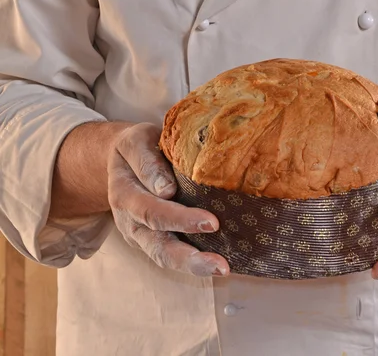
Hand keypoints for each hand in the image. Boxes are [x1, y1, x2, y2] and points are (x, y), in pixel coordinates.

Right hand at [107, 123, 228, 276]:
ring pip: (162, 256)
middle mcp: (129, 219)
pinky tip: (218, 265)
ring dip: (192, 267)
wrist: (123, 158)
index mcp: (124, 192)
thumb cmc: (140, 145)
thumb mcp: (139, 139)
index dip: (180, 219)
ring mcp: (139, 234)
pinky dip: (192, 264)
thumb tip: (166, 189)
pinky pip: (169, 256)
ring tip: (222, 270)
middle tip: (220, 264)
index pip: (151, 210)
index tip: (212, 223)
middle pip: (156, 244)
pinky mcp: (151, 240)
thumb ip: (148, 161)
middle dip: (189, 256)